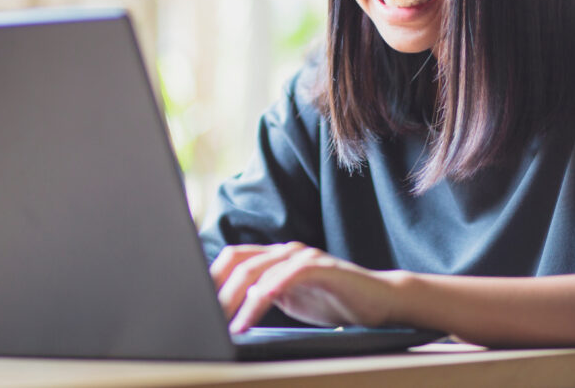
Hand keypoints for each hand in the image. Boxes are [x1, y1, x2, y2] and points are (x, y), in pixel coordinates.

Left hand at [210, 242, 400, 332]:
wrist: (379, 301)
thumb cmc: (335, 301)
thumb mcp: (291, 301)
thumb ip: (264, 298)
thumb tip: (228, 314)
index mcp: (276, 258)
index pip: (234, 259)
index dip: (212, 279)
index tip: (195, 305)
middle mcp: (287, 251)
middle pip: (240, 263)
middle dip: (219, 292)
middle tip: (206, 318)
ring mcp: (305, 257)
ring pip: (260, 269)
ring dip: (239, 299)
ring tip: (229, 323)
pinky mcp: (323, 266)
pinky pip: (290, 275)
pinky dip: (270, 291)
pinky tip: (257, 308)